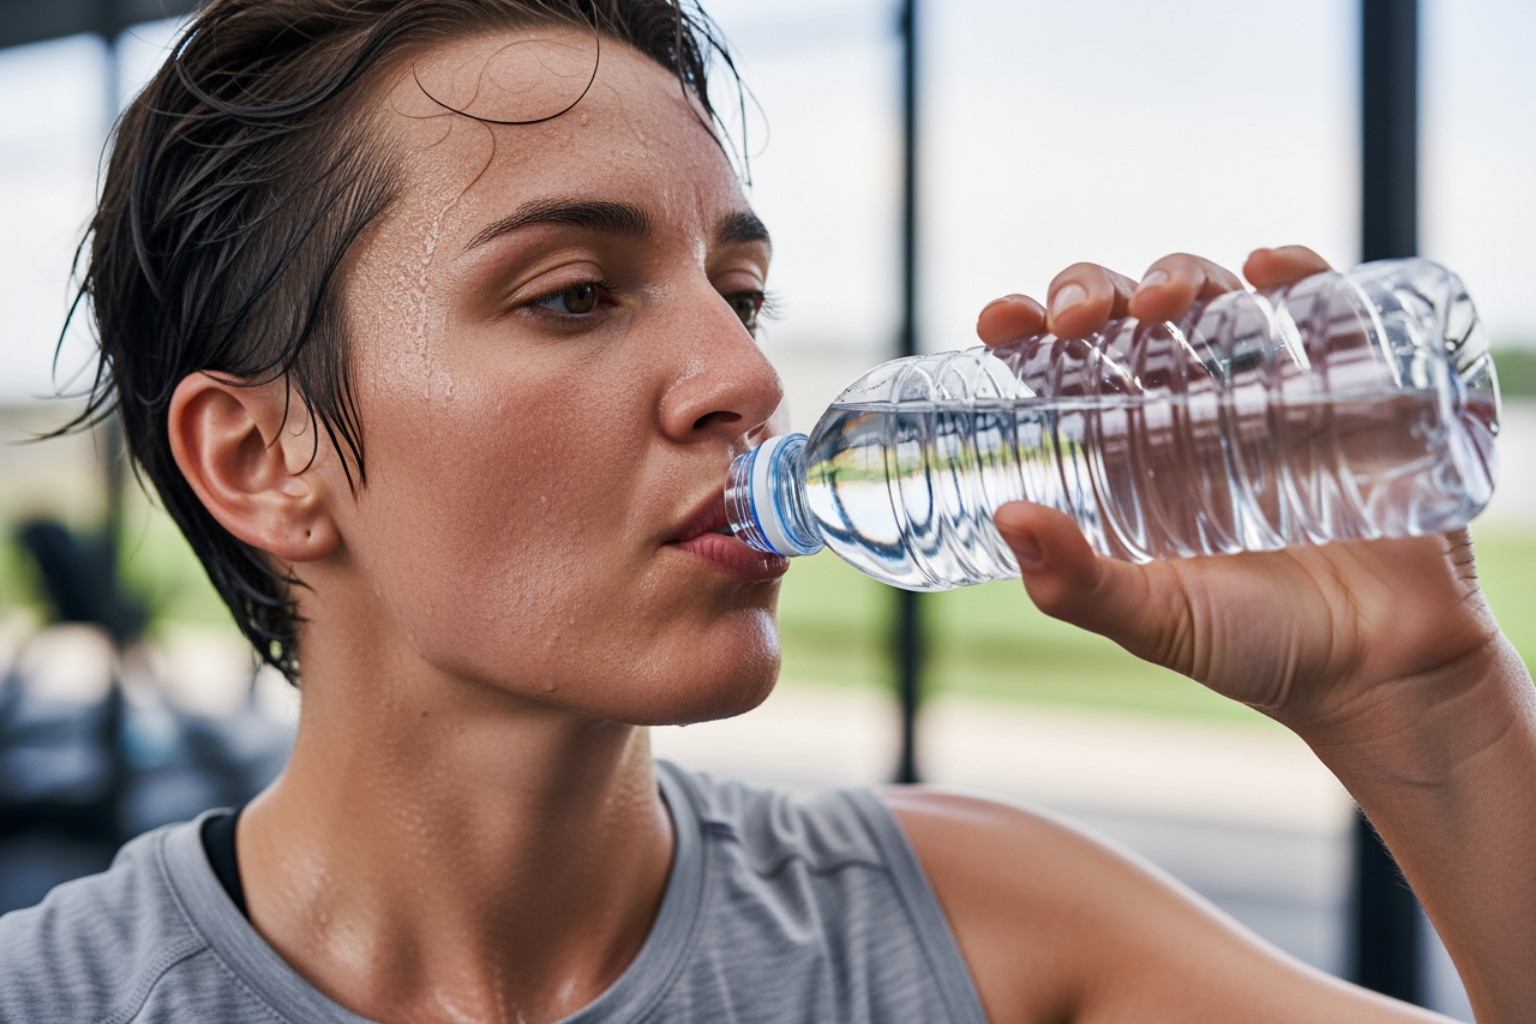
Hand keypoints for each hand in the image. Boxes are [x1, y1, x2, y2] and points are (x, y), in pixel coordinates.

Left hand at [974, 247, 1504, 735]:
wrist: (1382, 672)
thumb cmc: (1254, 648)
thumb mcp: (1154, 621)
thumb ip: (1078, 586)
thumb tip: (1005, 517)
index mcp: (1122, 452)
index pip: (1059, 368)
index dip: (1025, 328)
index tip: (998, 321)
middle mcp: (1184, 409)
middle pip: (1124, 315)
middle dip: (1090, 292)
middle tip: (1076, 319)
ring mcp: (1263, 390)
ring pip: (1209, 299)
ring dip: (1178, 277)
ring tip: (1160, 304)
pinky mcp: (1346, 386)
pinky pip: (1321, 307)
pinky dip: (1296, 271)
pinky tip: (1268, 268)